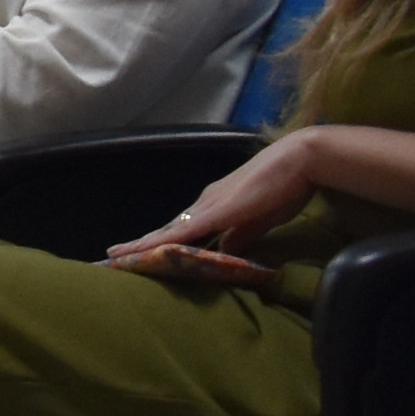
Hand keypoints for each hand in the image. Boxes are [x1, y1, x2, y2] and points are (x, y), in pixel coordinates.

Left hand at [112, 128, 321, 278]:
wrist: (299, 159)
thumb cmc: (285, 187)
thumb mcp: (260, 220)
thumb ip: (241, 236)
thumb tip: (226, 255)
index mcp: (214, 205)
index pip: (181, 228)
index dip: (160, 241)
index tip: (139, 252)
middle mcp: (204, 203)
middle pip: (168, 228)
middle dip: (142, 244)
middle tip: (115, 256)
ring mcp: (208, 204)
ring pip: (170, 230)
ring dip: (145, 244)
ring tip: (118, 255)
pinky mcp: (219, 210)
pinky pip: (187, 231)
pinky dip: (165, 242)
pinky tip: (149, 251)